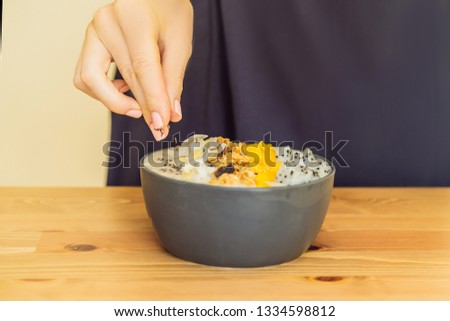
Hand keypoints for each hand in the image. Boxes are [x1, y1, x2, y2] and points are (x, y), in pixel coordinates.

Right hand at [74, 0, 192, 139]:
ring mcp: (93, 30)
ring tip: (141, 107)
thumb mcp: (180, 43)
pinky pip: (86, 76)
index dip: (152, 99)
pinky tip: (128, 91)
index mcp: (134, 17)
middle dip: (142, 107)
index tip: (162, 123)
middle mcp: (106, 23)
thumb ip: (173, 80)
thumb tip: (169, 114)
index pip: (142, 67)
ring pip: (89, 80)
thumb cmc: (169, 10)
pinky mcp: (90, 41)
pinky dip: (105, 90)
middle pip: (121, 76)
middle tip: (159, 126)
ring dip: (114, 101)